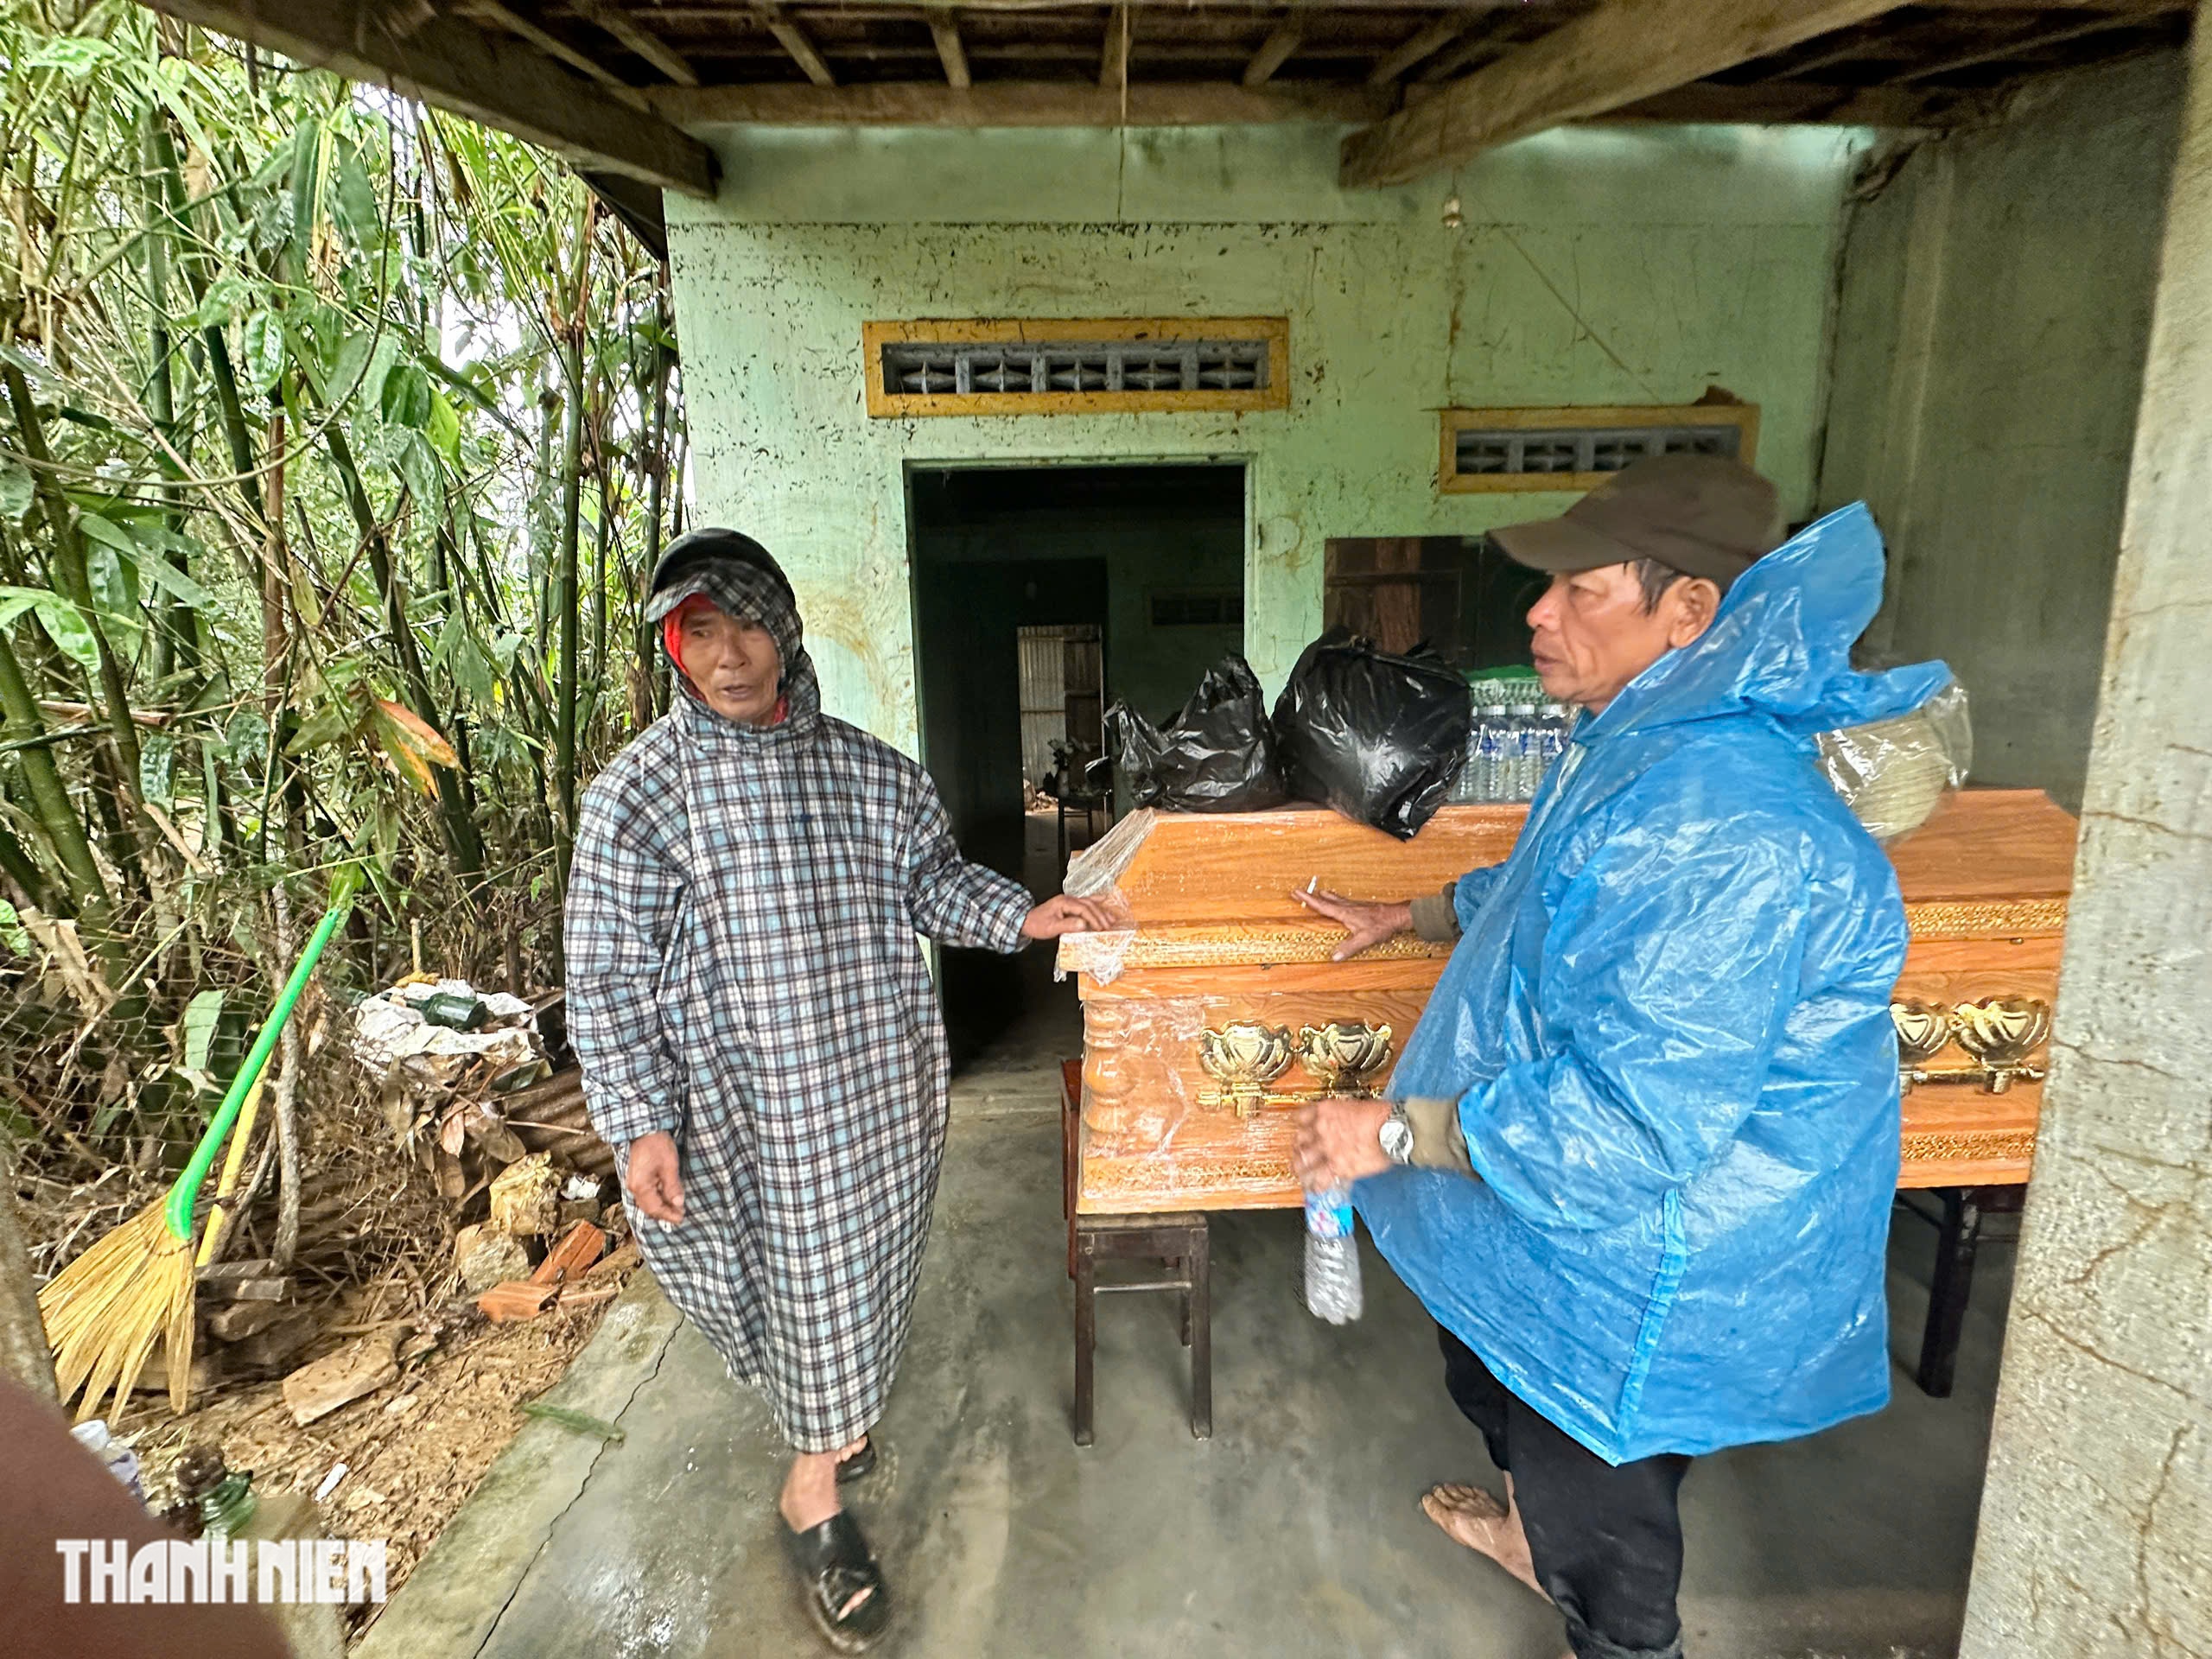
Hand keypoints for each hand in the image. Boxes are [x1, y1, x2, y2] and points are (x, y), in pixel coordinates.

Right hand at [625, 1131, 684, 1224]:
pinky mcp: (637, 1178)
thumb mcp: (670, 1166)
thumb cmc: (657, 1145)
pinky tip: (667, 1197)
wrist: (644, 1130)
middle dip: (665, 1213)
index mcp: (641, 1186)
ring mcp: (634, 1183)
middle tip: (680, 1214)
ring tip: (676, 1207)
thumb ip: (673, 1186)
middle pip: (649, 1208)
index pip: (655, 1208)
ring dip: (661, 1206)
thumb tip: (678, 1204)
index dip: (668, 1215)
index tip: (681, 1218)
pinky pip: (646, 1195)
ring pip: (647, 1202)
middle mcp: (634, 1187)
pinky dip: (657, 1198)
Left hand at [1021, 893, 1118, 939]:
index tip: (1100, 928)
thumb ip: (1068, 926)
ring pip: (1089, 903)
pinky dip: (1096, 902)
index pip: (1083, 909)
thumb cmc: (1037, 924)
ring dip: (1101, 910)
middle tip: (1109, 925)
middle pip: (1089, 905)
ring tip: (1112, 918)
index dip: (1093, 919)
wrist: (1026, 921)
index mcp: (1063, 903)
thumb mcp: (1051, 928)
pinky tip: (1103, 901)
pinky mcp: (1069, 905)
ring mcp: (1069, 901)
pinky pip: (1085, 902)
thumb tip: (1083, 925)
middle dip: (1101, 915)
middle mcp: (1067, 899)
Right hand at [1293, 887, 1414, 961]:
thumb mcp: (1364, 939)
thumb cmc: (1381, 926)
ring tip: (1321, 893)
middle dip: (1313, 896)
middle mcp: (1348, 907)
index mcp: (1344, 913)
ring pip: (1337, 899)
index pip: (1322, 906)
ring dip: (1326, 896)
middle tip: (1302, 891)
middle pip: (1327, 900)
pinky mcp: (1362, 907)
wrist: (1396, 916)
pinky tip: (1342, 902)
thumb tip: (1334, 957)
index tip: (1297, 892)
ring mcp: (1355, 905)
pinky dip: (1338, 900)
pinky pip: (1345, 901)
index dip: (1309, 900)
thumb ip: (1349, 948)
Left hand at [1293, 1097, 1393, 1188]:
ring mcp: (1327, 1149)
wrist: (1394, 1130)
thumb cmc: (1382, 1116)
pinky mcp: (1337, 1167)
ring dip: (1301, 1168)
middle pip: (1299, 1140)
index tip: (1304, 1130)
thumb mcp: (1357, 1107)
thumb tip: (1344, 1125)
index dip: (1301, 1126)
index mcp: (1327, 1111)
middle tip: (1302, 1153)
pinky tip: (1315, 1188)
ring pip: (1303, 1161)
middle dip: (1299, 1147)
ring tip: (1302, 1173)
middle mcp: (1322, 1129)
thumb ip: (1343, 1117)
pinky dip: (1315, 1186)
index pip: (1301, 1117)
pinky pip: (1319, 1179)